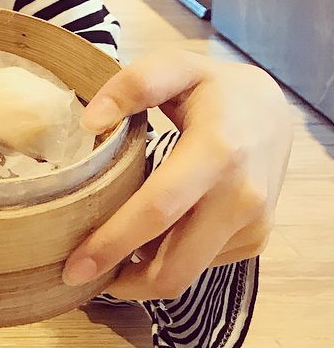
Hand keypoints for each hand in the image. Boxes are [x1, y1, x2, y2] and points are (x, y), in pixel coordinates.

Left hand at [63, 49, 291, 299]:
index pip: (158, 210)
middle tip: (77, 276)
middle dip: (124, 281)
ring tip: (108, 258)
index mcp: (217, 152)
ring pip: (188, 271)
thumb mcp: (175, 66)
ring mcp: (254, 223)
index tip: (74, 267)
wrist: (273, 110)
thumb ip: (131, 85)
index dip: (114, 242)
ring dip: (143, 275)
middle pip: (176, 263)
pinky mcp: (257, 238)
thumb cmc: (213, 88)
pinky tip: (150, 237)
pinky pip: (204, 263)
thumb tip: (91, 123)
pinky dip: (170, 259)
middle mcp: (241, 196)